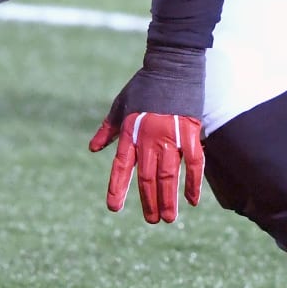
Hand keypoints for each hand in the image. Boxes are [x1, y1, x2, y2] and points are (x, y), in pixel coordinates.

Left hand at [89, 44, 206, 222]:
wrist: (172, 67)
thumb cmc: (144, 86)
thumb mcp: (120, 106)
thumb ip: (108, 130)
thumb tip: (93, 149)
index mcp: (131, 133)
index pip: (121, 166)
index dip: (117, 187)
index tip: (113, 207)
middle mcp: (149, 139)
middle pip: (148, 178)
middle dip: (148, 201)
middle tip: (151, 220)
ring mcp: (172, 137)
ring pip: (169, 176)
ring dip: (168, 200)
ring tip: (168, 219)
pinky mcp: (191, 134)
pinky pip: (194, 164)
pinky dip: (193, 183)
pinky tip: (192, 201)